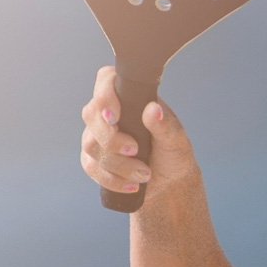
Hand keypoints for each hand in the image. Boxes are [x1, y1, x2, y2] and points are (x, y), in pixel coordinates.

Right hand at [80, 66, 200, 200]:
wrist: (168, 182)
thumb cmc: (173, 153)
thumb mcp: (176, 139)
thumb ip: (165, 125)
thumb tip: (153, 109)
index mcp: (130, 97)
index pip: (106, 80)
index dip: (104, 95)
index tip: (115, 117)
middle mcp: (109, 112)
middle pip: (91, 114)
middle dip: (111, 138)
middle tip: (136, 150)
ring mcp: (97, 135)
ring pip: (90, 144)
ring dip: (118, 164)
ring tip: (144, 174)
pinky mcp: (93, 158)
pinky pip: (91, 167)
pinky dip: (112, 179)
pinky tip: (131, 185)